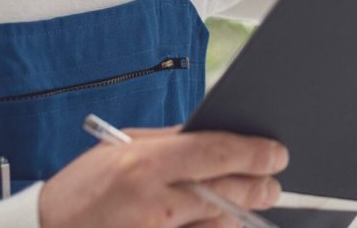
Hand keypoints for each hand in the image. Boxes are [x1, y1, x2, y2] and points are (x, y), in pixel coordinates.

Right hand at [39, 126, 287, 227]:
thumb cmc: (80, 191)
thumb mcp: (120, 150)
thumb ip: (169, 143)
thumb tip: (213, 136)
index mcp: (145, 163)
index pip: (217, 152)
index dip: (254, 153)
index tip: (276, 154)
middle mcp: (154, 202)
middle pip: (227, 192)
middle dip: (258, 186)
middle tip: (271, 184)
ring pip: (219, 224)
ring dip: (236, 214)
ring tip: (244, 204)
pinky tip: (217, 223)